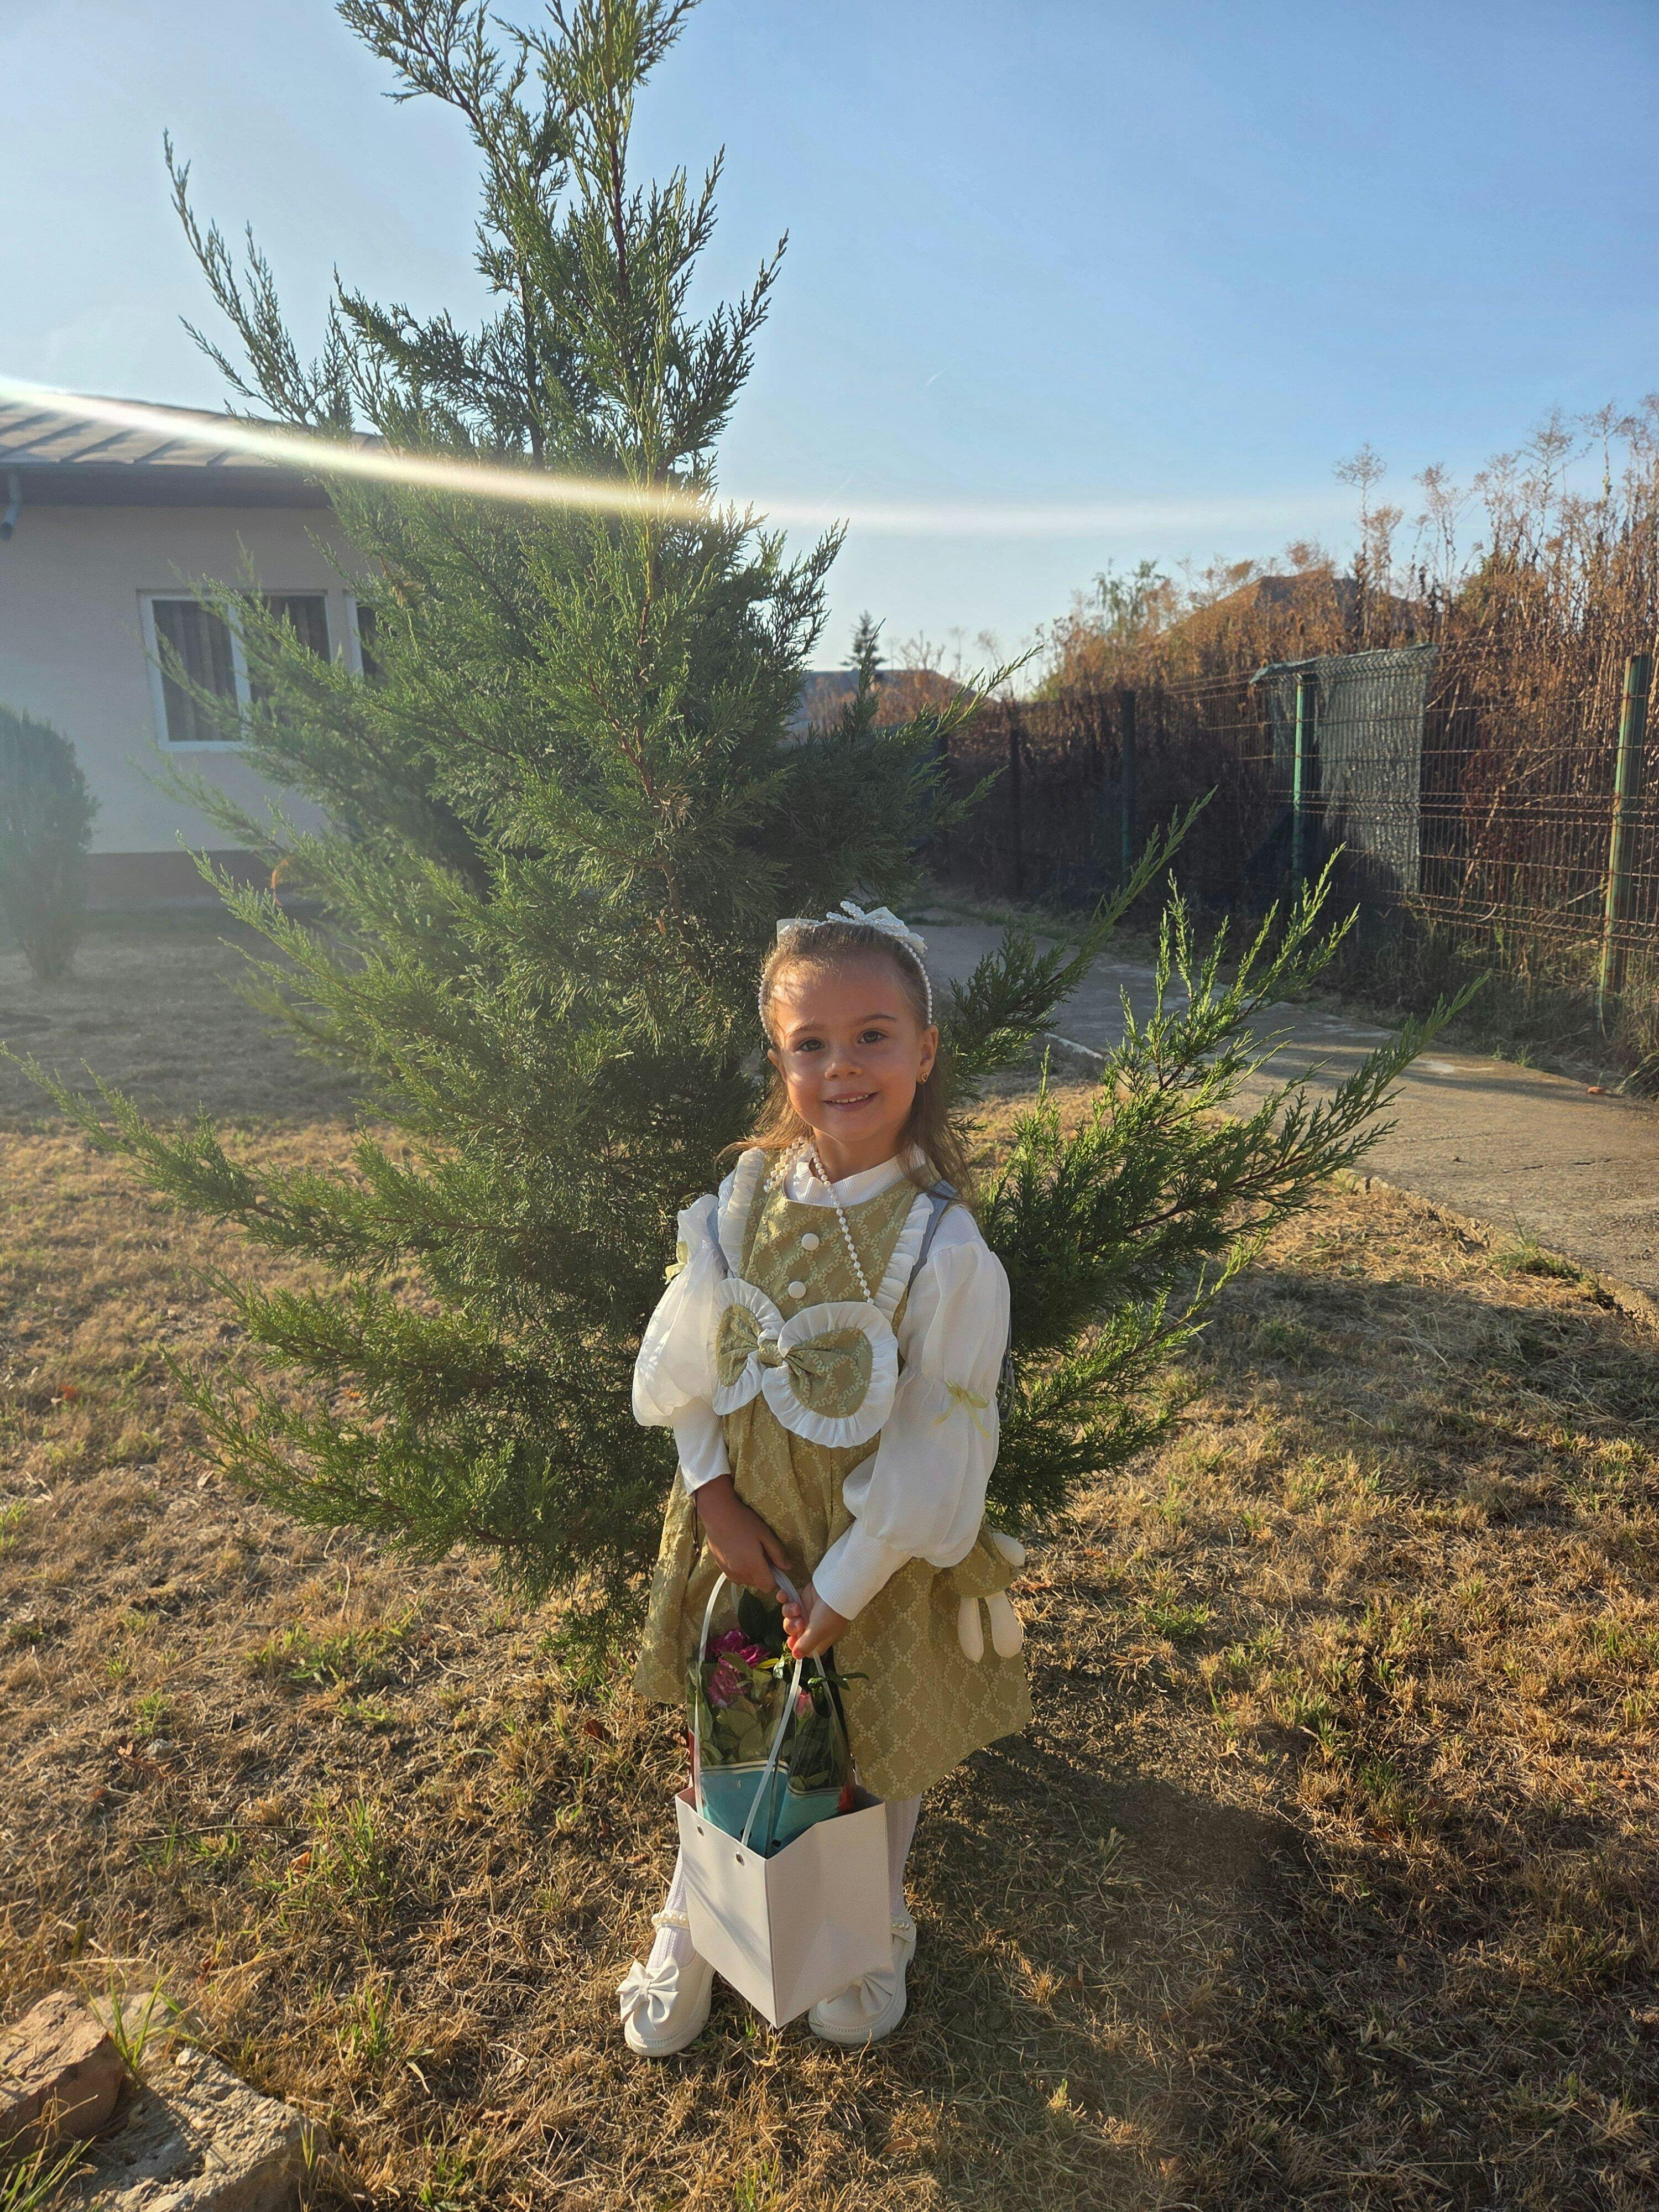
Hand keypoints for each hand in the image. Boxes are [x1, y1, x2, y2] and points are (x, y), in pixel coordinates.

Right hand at [693, 1475, 791, 1592]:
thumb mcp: (765, 1534)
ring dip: (752, 1572)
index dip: (775, 1579)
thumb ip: (777, 1553)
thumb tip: (787, 1567)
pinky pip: (736, 1576)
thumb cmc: (744, 1522)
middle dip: (763, 1574)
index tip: (775, 1565)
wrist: (717, 1514)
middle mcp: (740, 1574)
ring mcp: (728, 1572)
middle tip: (762, 1554)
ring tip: (749, 1552)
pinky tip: (739, 1553)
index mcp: (753, 1566)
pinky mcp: (720, 1568)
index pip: (768, 1587)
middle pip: (758, 1584)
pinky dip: (741, 1569)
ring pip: (747, 1581)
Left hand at [787, 1588, 849, 1660]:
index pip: (805, 1648)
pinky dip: (783, 1598)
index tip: (792, 1641)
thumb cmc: (831, 1612)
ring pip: (789, 1617)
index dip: (797, 1647)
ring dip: (789, 1612)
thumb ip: (806, 1645)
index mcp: (818, 1637)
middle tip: (799, 1622)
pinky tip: (783, 1596)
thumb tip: (796, 1656)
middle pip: (793, 1633)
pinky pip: (787, 1600)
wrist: (836, 1587)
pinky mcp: (801, 1597)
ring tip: (797, 1607)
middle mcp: (811, 1626)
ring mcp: (805, 1611)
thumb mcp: (818, 1632)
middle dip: (792, 1627)